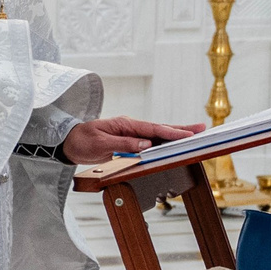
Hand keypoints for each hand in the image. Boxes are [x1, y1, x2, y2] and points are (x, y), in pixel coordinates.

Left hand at [61, 116, 201, 163]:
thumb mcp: (100, 144)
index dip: (171, 132)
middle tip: (202, 128)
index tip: (187, 135)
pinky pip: (149, 141)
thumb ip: (123, 144)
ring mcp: (131, 133)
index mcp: (125, 124)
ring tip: (194, 134)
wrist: (68, 142)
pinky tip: (173, 143)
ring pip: (157, 134)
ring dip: (175, 135)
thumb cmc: (82, 141)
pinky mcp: (129, 141)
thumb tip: (146, 144)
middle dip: (181, 129)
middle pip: (160, 128)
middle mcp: (131, 127)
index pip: (152, 129)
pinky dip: (163, 141)